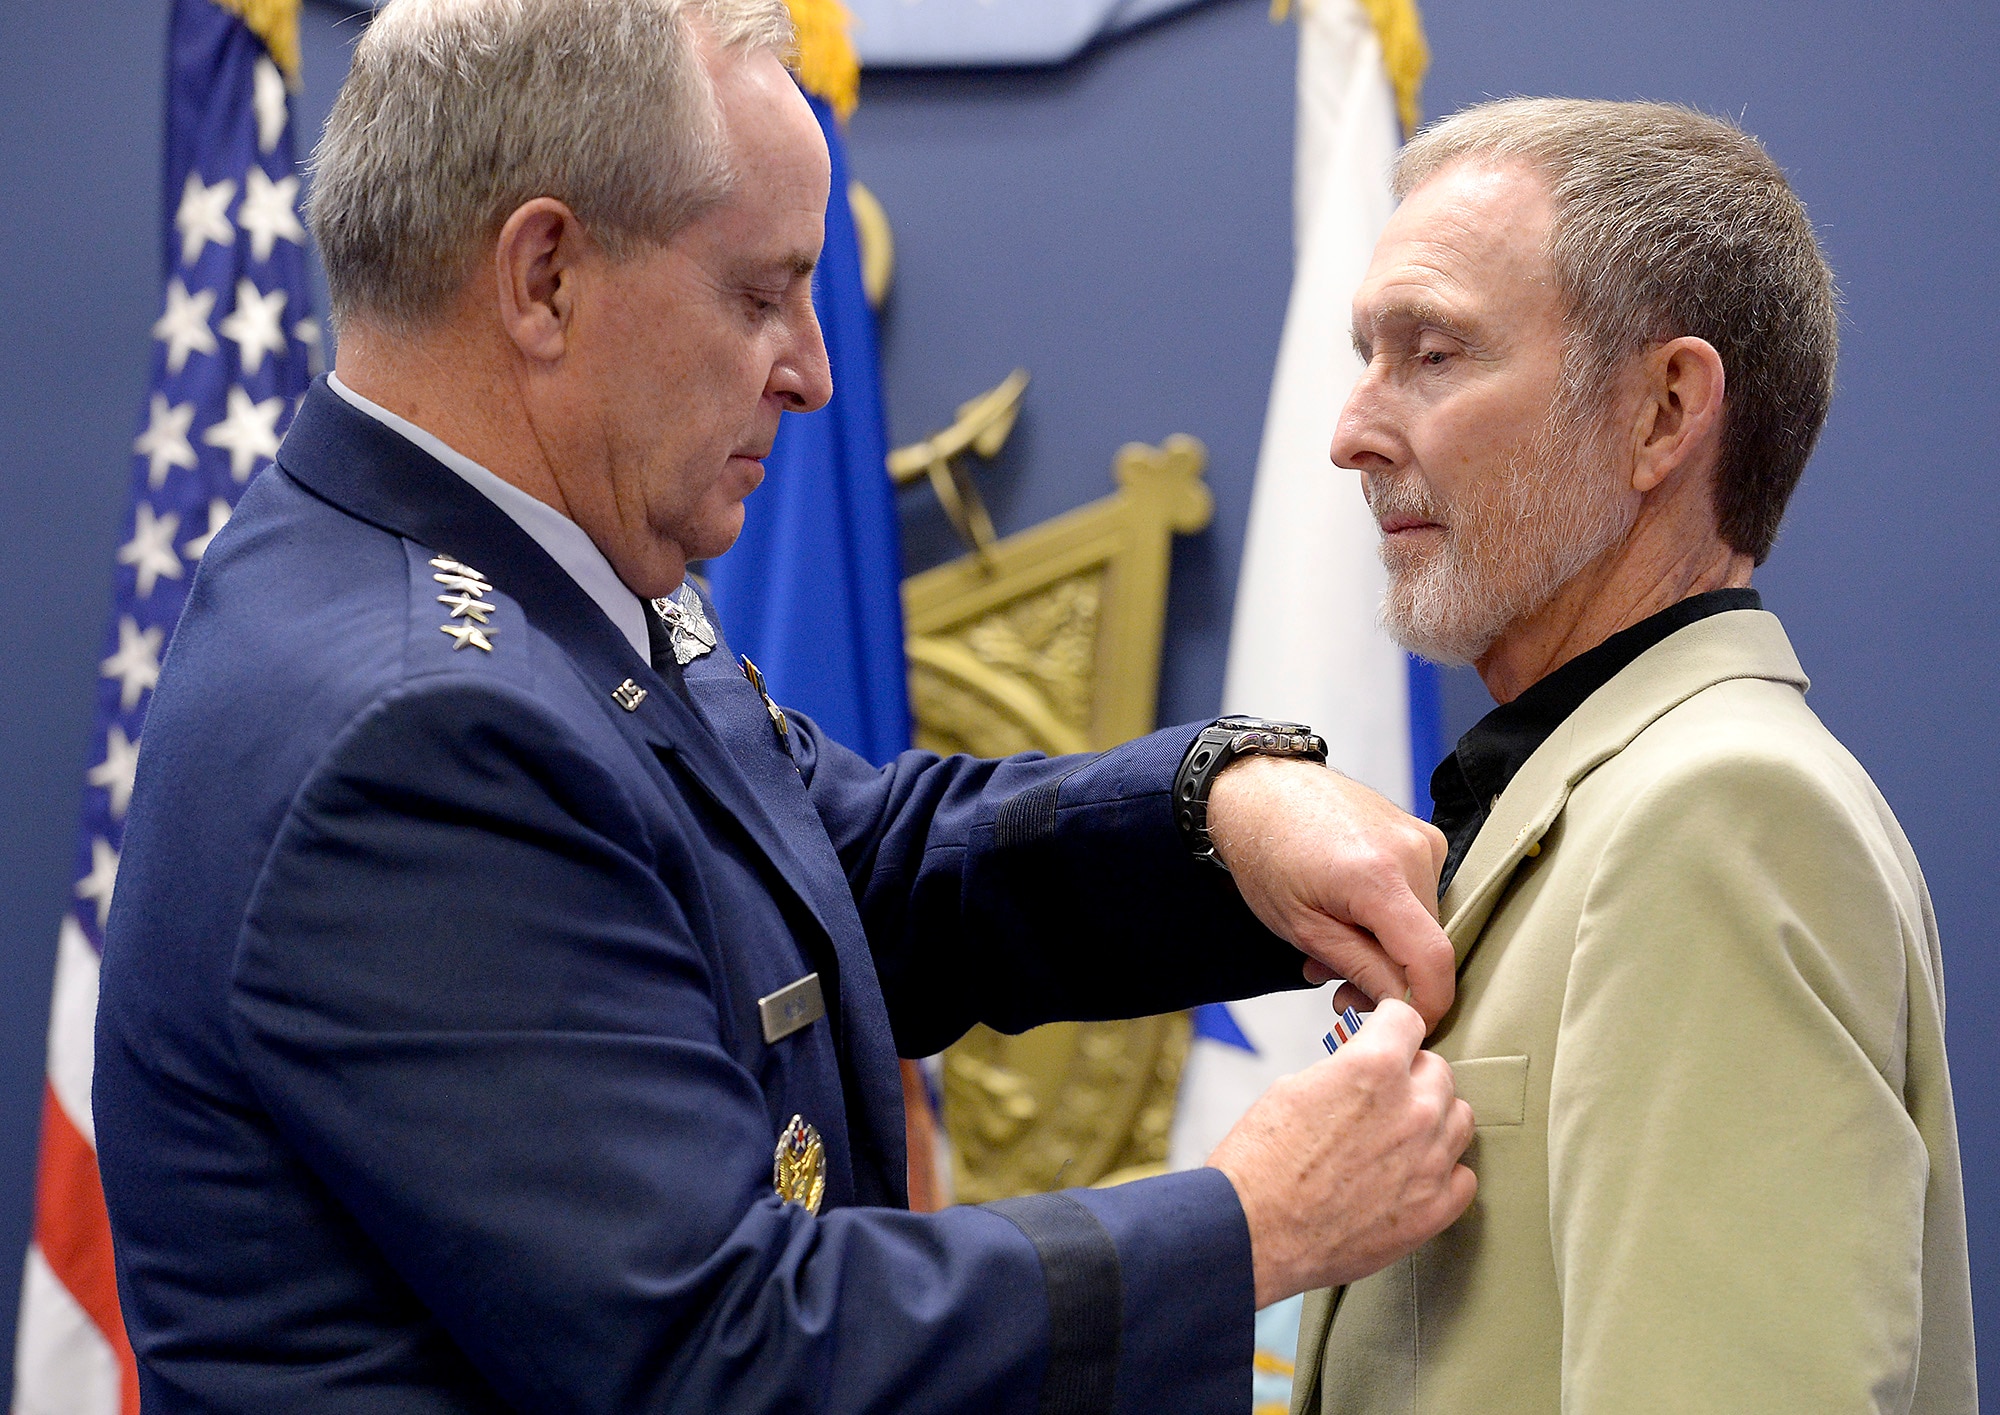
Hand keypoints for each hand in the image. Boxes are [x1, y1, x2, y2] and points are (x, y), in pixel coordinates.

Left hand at [1205, 755, 1454, 1025]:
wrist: (1260, 790)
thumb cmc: (1266, 853)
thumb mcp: (1301, 927)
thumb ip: (1358, 969)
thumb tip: (1402, 1008)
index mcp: (1378, 877)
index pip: (1433, 958)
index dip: (1427, 1004)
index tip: (1406, 1027)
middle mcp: (1413, 852)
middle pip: (1427, 943)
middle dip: (1390, 977)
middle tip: (1338, 988)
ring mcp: (1422, 838)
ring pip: (1424, 923)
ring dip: (1386, 949)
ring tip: (1333, 948)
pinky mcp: (1422, 835)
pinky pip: (1421, 895)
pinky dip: (1390, 918)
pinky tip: (1351, 917)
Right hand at [1206, 999, 1475, 1304]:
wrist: (1251, 1233)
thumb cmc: (1260, 1164)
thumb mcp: (1294, 1088)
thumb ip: (1345, 1072)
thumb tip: (1363, 1070)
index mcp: (1374, 1069)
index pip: (1408, 1020)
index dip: (1388, 1029)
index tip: (1385, 1039)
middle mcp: (1412, 1110)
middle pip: (1438, 1070)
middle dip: (1410, 1076)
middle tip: (1380, 1098)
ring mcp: (1429, 1163)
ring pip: (1459, 1119)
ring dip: (1433, 1120)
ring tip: (1398, 1136)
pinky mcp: (1433, 1210)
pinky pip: (1463, 1177)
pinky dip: (1441, 1174)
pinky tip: (1410, 1176)